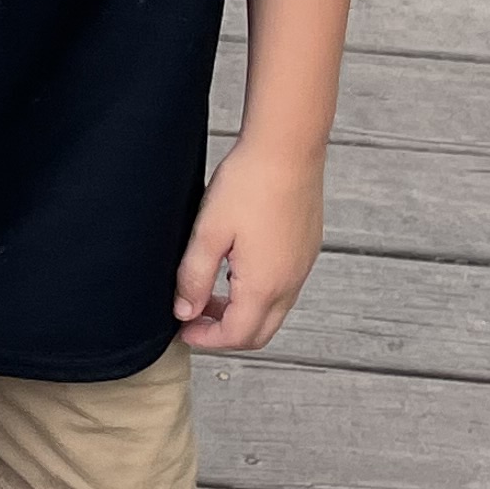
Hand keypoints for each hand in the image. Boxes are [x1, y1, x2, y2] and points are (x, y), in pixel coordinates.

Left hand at [175, 136, 326, 351]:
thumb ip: (194, 276)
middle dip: (224, 333)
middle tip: (195, 317)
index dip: (206, 339)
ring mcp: (301, 267)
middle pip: (259, 333)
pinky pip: (283, 288)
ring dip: (241, 312)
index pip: (237, 336)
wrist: (288, 149)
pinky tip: (235, 268)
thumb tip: (184, 311)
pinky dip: (257, 293)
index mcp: (264, 285)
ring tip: (209, 291)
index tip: (183, 330)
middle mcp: (289, 284)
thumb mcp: (208, 232)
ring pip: (272, 311)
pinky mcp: (306, 250)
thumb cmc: (249, 184)